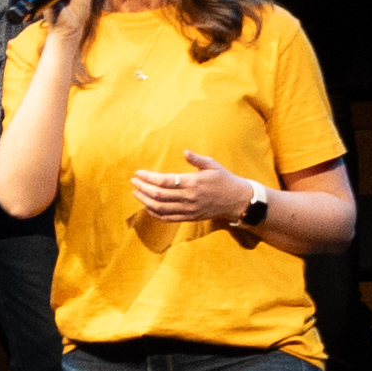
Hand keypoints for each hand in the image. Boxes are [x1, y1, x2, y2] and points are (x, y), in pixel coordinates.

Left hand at [127, 152, 252, 228]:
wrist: (237, 201)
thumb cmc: (225, 180)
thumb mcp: (213, 165)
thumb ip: (197, 159)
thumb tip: (184, 152)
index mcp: (193, 182)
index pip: (164, 181)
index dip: (148, 178)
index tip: (138, 173)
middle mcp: (189, 197)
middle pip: (159, 194)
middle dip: (143, 188)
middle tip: (134, 182)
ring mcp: (188, 209)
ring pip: (160, 207)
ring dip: (145, 200)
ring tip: (136, 193)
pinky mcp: (189, 217)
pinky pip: (167, 218)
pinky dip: (154, 213)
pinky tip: (147, 206)